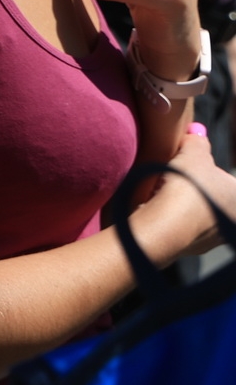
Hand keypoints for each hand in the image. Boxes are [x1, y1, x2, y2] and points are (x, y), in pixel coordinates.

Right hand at [135, 131, 235, 255]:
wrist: (165, 225)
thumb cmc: (188, 187)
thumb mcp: (194, 153)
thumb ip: (197, 142)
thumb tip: (195, 134)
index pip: (226, 180)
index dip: (205, 170)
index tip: (189, 165)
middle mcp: (231, 223)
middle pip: (210, 198)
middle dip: (194, 189)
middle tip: (174, 177)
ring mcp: (211, 241)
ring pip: (194, 215)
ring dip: (180, 206)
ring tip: (161, 194)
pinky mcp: (187, 250)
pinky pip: (178, 229)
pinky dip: (169, 220)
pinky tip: (155, 211)